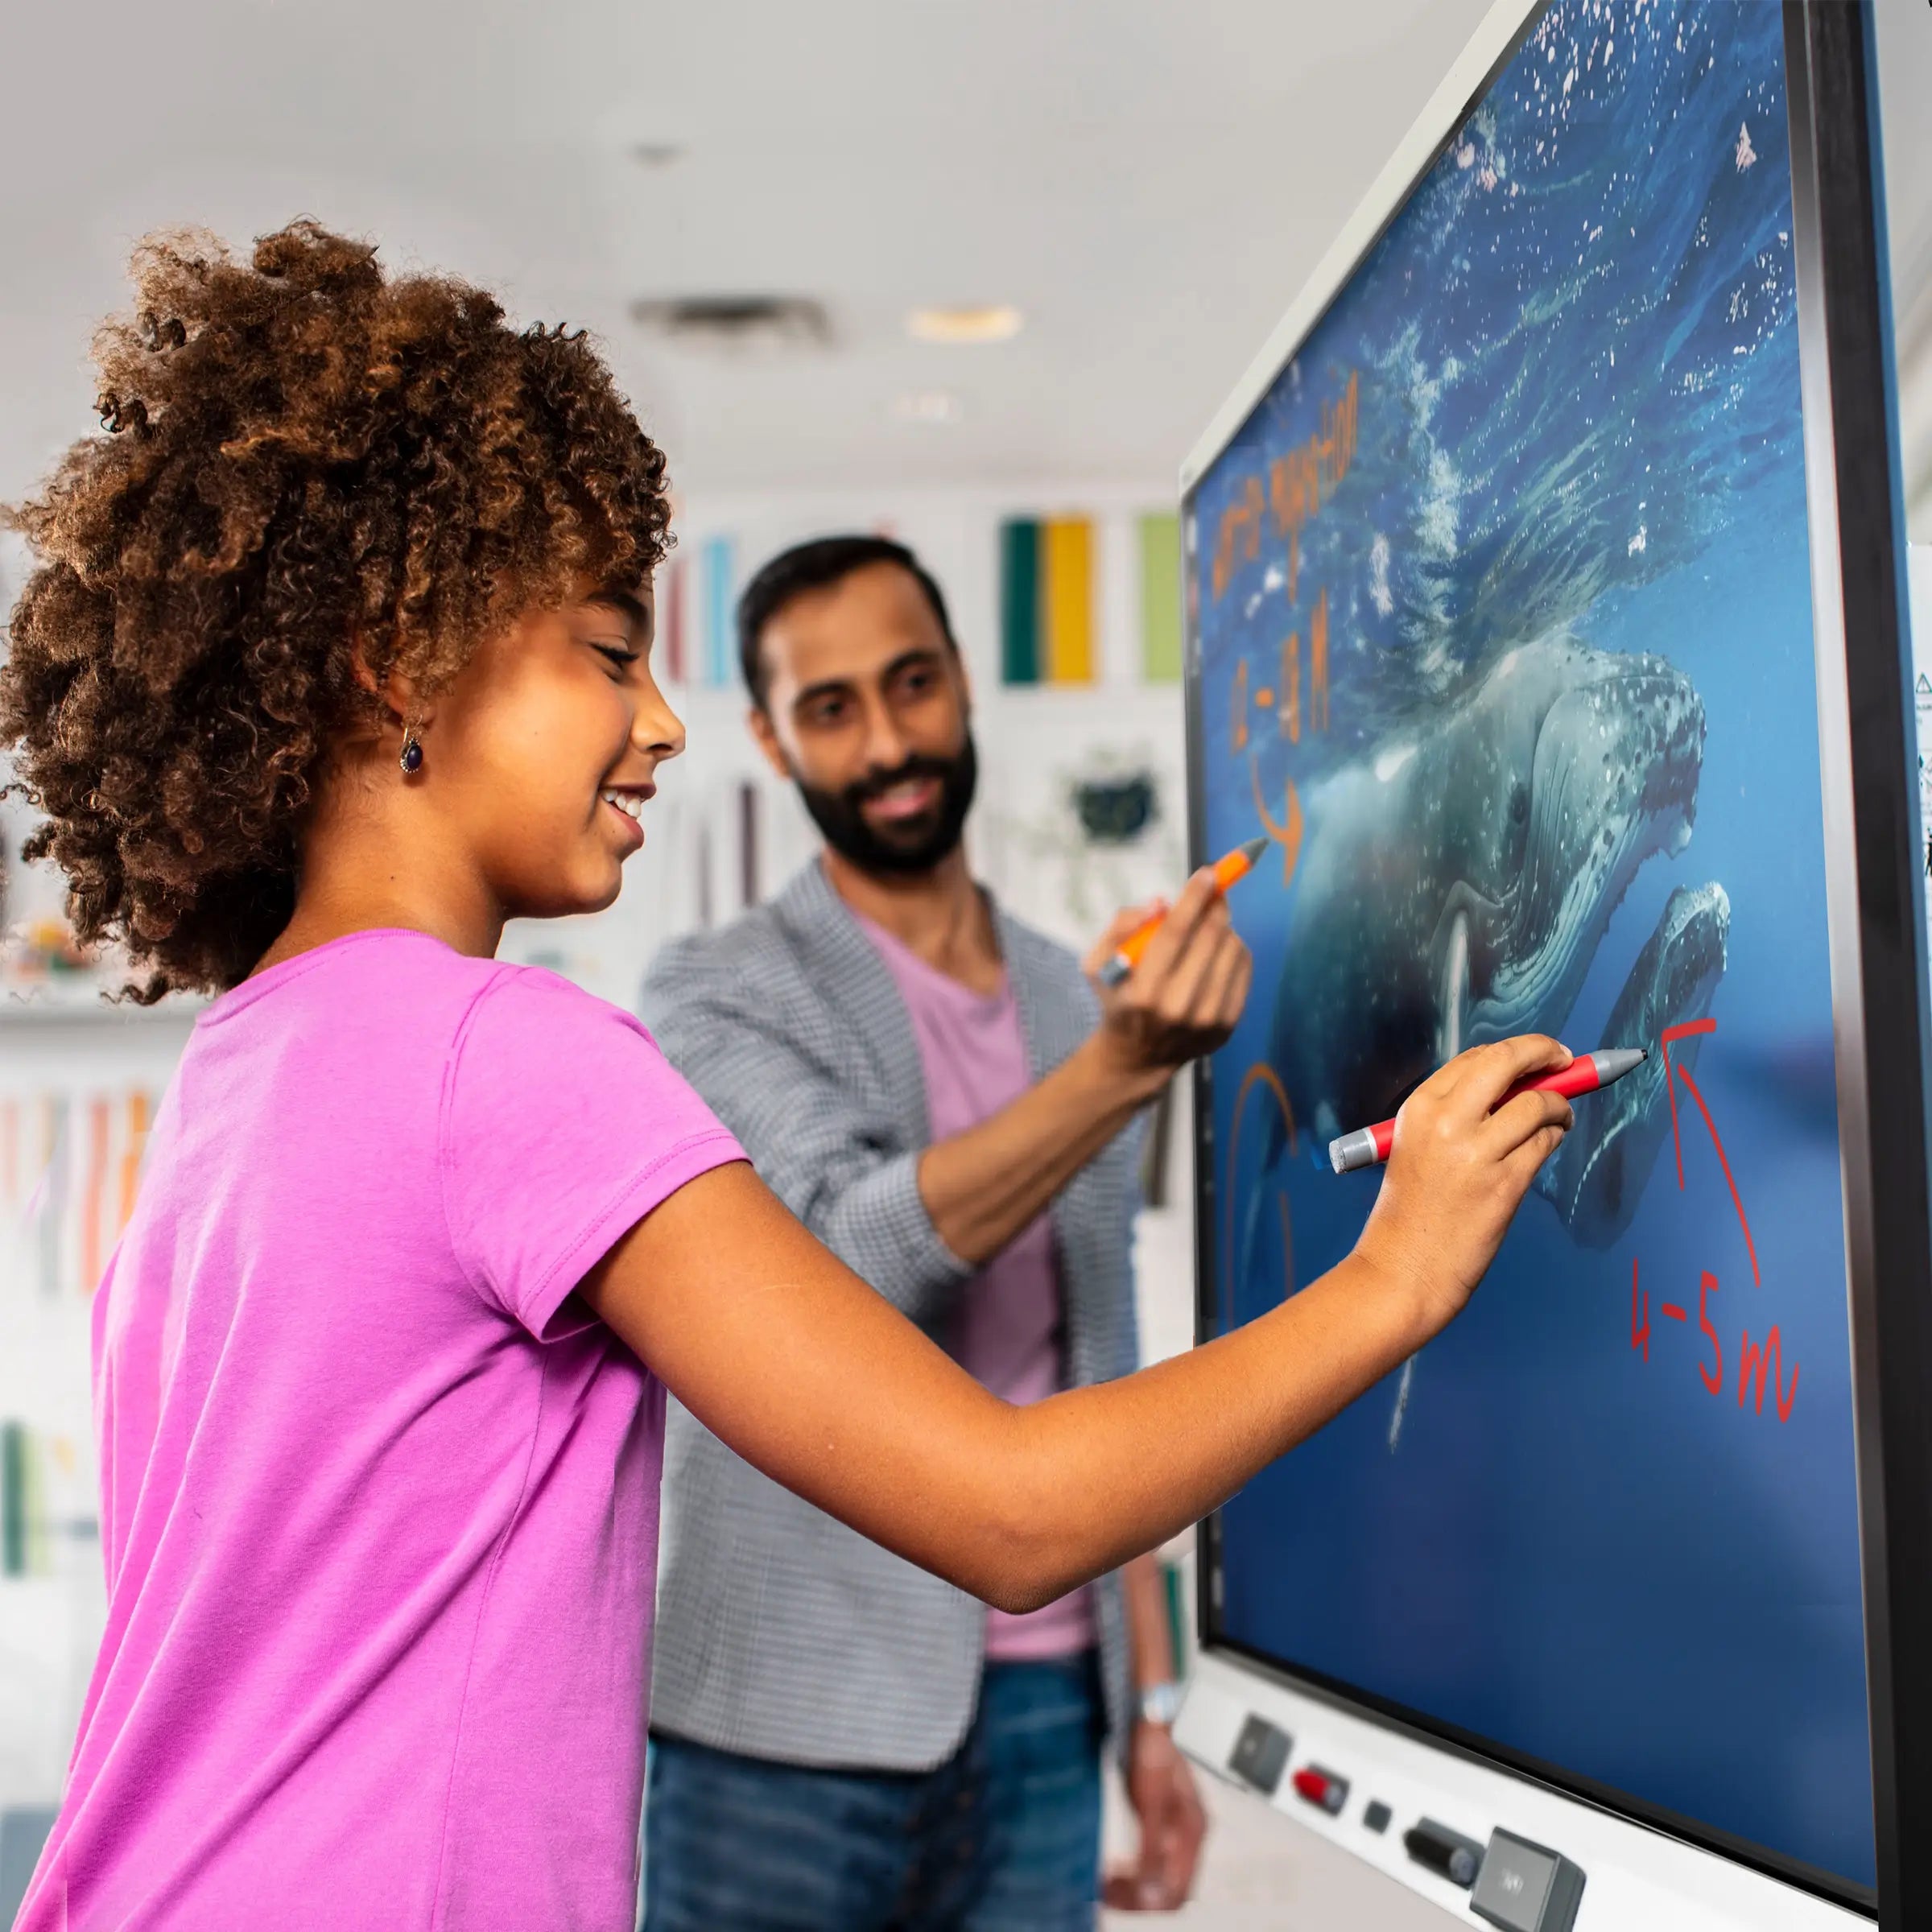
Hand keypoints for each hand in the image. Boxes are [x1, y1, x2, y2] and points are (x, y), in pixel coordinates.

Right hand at [1083, 868, 1252, 1093]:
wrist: (1139, 1055)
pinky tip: (1219, 951)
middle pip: (1210, 937)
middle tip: (1213, 892)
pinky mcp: (1227, 1025)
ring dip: (1224, 929)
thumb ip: (1121, 928)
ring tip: (1210, 930)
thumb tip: (1160, 904)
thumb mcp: (1098, 964)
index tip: (1208, 873)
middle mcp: (1178, 1006)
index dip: (1194, 898)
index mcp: (1144, 990)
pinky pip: (1244, 969)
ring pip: (1232, 950)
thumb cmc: (1119, 998)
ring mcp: (1207, 1019)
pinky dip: (1234, 951)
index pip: (1176, 932)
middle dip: (1215, 906)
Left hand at [1102, 1720, 1206, 1910]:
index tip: (1116, 1897)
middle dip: (1137, 1897)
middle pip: (1170, 1889)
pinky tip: (1114, 1866)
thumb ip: (1151, 1847)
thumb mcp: (1149, 1803)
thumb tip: (1150, 1889)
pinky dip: (1132, 1871)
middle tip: (1104, 1891)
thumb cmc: (1151, 1754)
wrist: (1149, 1723)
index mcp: (1193, 1832)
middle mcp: (1189, 1836)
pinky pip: (1151, 1862)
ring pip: (1159, 1877)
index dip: (1147, 1902)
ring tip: (1104, 1882)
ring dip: (1133, 1886)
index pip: (1178, 1891)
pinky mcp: (1163, 1825)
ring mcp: (1177, 1831)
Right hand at [1354, 1034, 1573, 1335]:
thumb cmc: (1409, 1214)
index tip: (1536, 1056)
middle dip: (1545, 1052)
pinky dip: (1555, 1136)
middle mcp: (1446, 1121)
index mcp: (1420, 1108)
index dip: (1514, 1052)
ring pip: (1538, 1103)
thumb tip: (1513, 1088)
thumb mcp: (1415, 1147)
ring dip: (1560, 1105)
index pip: (1476, 1057)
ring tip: (1562, 1115)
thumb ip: (1455, 1115)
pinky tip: (1551, 1141)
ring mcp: (1477, 1152)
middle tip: (1564, 1060)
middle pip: (1508, 1061)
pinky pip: (1545, 1143)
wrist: (1404, 1270)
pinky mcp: (1505, 1184)